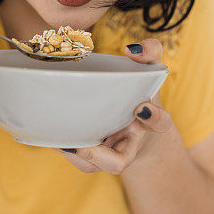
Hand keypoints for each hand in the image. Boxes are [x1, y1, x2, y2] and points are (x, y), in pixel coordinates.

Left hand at [56, 38, 173, 174]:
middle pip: (117, 161)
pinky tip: (52, 135)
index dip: (154, 118)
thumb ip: (149, 53)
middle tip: (77, 144)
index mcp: (151, 123)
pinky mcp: (93, 162)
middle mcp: (131, 146)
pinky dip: (64, 148)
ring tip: (57, 140)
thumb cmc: (138, 96)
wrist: (134, 131)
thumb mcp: (148, 73)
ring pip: (92, 165)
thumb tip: (132, 49)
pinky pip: (78, 160)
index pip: (160, 124)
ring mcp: (110, 158)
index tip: (142, 107)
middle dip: (97, 154)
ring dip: (74, 154)